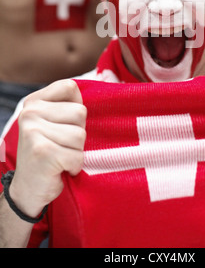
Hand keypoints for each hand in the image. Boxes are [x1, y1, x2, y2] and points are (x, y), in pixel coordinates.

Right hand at [9, 80, 86, 217]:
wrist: (28, 189)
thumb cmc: (50, 151)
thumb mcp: (53, 121)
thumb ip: (68, 105)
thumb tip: (102, 93)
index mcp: (34, 101)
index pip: (70, 87)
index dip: (76, 107)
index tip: (64, 124)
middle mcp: (30, 113)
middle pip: (80, 112)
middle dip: (78, 133)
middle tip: (61, 145)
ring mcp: (33, 132)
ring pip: (81, 135)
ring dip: (76, 151)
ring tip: (60, 157)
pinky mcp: (42, 153)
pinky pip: (78, 156)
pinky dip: (74, 166)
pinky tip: (60, 169)